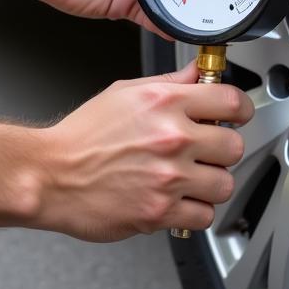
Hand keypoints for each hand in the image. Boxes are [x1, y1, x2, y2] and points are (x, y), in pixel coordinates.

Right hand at [33, 63, 253, 241]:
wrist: (50, 175)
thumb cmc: (83, 136)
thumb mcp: (126, 92)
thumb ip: (170, 83)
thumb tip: (199, 72)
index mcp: (164, 103)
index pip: (230, 101)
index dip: (238, 109)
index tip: (235, 116)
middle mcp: (171, 138)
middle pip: (234, 145)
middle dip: (221, 149)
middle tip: (205, 151)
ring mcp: (168, 177)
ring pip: (225, 184)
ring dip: (211, 183)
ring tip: (190, 179)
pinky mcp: (160, 211)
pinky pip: (204, 216)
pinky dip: (195, 212)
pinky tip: (178, 200)